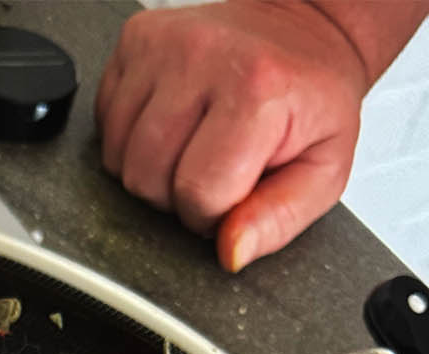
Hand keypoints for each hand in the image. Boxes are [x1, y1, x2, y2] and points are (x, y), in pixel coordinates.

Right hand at [96, 0, 368, 270]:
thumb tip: (229, 252)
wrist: (302, 27)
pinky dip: (130, 138)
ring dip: (149, 169)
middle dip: (174, 194)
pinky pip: (105, 123)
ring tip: (188, 147)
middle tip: (210, 170)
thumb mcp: (324, 169)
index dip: (211, 214)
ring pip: (118, 158)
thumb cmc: (310, 97)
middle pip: (146, 179)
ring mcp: (162, 45)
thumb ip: (279, 219)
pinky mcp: (135, 38)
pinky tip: (168, 124)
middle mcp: (203, 57)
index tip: (231, 194)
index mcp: (257, 90)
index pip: (197, 194)